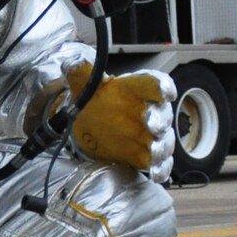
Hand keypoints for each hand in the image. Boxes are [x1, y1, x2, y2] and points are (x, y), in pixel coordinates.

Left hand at [66, 65, 175, 182]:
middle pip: (162, 113)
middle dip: (160, 119)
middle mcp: (147, 111)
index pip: (152, 84)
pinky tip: (156, 174)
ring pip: (164, 140)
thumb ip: (80, 71)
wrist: (88, 123)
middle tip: (152, 124)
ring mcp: (148, 135)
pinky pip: (159, 163)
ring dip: (162, 146)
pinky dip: (160, 169)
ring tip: (154, 152)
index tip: (165, 92)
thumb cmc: (95, 99)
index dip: (162, 87)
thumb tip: (71, 62)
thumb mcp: (83, 82)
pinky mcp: (144, 156)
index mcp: (134, 89)